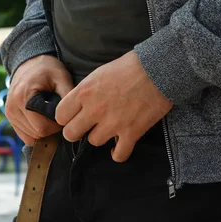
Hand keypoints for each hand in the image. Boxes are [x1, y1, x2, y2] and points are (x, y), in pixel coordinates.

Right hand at [5, 55, 73, 144]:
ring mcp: (9, 113)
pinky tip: (42, 120)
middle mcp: (12, 107)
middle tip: (59, 117)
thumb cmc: (48, 69)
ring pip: (31, 137)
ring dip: (44, 131)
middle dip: (51, 130)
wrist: (29, 63)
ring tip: (50, 116)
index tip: (63, 115)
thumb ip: (68, 96)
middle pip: (37, 134)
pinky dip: (36, 132)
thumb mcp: (62, 77)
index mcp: (23, 97)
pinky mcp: (9, 117)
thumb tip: (73, 116)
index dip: (57, 126)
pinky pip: (25, 136)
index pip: (42, 128)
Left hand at [55, 51, 172, 161]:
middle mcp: (95, 109)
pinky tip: (120, 146)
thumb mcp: (99, 73)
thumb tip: (78, 106)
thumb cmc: (130, 66)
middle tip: (86, 127)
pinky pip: (119, 155)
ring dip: (101, 137)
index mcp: (84, 92)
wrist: (160, 68)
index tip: (74, 116)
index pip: (60, 115)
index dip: (66, 118)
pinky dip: (118, 153)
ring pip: (94, 142)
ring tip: (109, 129)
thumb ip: (85, 92)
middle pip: (70, 134)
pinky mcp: (131, 132)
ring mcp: (113, 123)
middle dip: (77, 131)